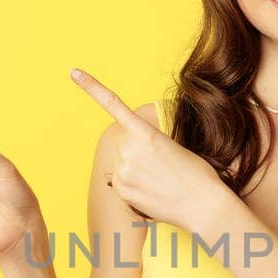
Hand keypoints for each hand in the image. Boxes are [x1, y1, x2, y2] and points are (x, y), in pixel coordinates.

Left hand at [69, 68, 230, 234]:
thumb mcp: (174, 145)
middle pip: (124, 143)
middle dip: (137, 151)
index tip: (74, 73)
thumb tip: (131, 154)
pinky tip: (153, 191)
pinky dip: (133, 185)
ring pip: (122, 164)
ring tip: (161, 180)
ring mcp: (123, 172)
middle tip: (162, 165)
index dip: (92, 87)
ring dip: (136, 169)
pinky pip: (120, 182)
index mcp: (145, 133)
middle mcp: (129, 150)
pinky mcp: (122, 192)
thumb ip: (147, 142)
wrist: (204, 205)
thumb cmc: (196, 174)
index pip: (113, 105)